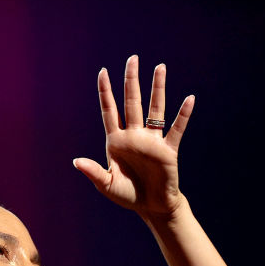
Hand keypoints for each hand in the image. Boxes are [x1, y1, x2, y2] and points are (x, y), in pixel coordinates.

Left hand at [73, 55, 193, 216]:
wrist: (151, 207)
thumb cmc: (128, 194)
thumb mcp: (107, 184)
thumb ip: (93, 172)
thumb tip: (76, 162)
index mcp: (116, 141)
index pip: (109, 111)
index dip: (106, 92)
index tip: (103, 71)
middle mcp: (134, 135)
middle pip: (132, 102)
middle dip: (131, 80)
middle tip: (133, 58)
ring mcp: (152, 141)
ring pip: (155, 109)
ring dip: (158, 88)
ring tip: (160, 67)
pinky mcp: (168, 150)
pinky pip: (176, 129)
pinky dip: (183, 115)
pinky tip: (189, 99)